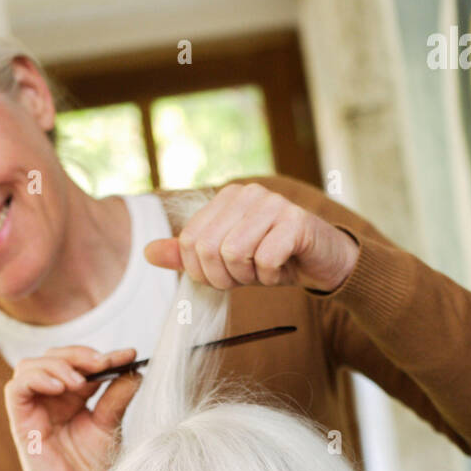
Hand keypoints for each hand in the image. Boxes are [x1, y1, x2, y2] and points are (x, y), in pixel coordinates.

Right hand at [4, 345, 141, 470]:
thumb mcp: (110, 428)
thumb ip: (117, 399)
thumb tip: (134, 371)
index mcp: (73, 399)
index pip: (82, 364)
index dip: (104, 356)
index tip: (129, 355)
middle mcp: (51, 400)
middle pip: (54, 356)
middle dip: (79, 354)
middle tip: (103, 363)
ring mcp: (33, 410)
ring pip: (30, 365)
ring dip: (57, 364)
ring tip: (80, 381)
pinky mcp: (20, 422)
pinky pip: (16, 388)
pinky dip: (37, 379)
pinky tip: (61, 387)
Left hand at [143, 182, 358, 292]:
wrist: (322, 261)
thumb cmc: (273, 258)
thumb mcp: (225, 259)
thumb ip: (187, 255)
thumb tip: (148, 252)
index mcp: (225, 198)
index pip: (188, 242)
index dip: (202, 272)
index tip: (224, 276)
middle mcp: (246, 193)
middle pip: (208, 250)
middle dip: (224, 277)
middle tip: (247, 277)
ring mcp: (272, 203)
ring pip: (234, 254)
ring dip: (249, 277)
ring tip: (265, 270)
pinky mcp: (295, 221)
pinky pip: (265, 260)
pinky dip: (272, 276)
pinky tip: (283, 267)